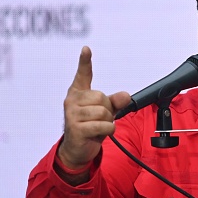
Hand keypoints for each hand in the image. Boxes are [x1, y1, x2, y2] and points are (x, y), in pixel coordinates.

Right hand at [58, 46, 130, 168]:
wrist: (77, 149)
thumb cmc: (91, 126)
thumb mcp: (106, 112)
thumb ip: (116, 102)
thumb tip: (126, 96)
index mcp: (78, 93)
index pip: (83, 75)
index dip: (85, 62)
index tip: (86, 49)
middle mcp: (72, 101)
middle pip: (103, 98)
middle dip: (108, 110)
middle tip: (98, 119)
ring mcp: (72, 115)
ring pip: (104, 112)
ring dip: (108, 122)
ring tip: (97, 127)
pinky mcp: (76, 129)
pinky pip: (104, 126)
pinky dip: (108, 131)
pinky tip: (98, 134)